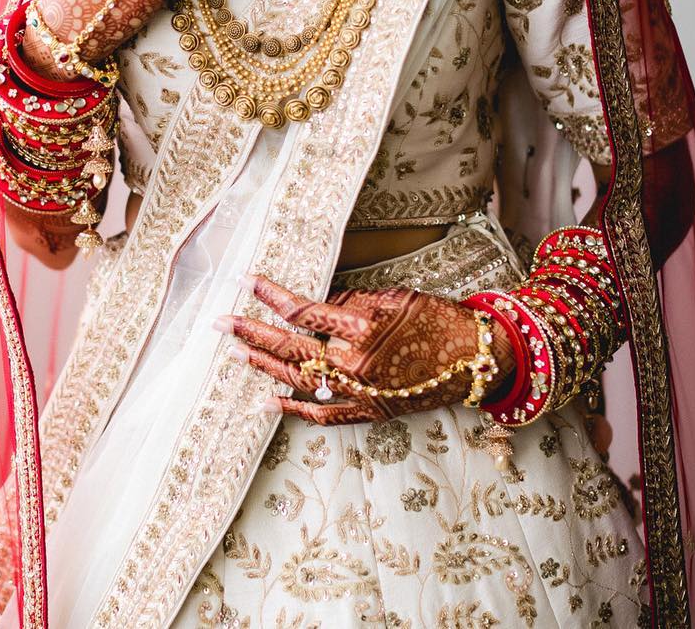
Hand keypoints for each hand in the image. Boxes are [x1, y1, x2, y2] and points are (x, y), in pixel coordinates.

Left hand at [214, 272, 515, 423]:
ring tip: (234, 352)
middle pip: (290, 348)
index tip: (246, 280)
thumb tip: (314, 305)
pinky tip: (268, 402)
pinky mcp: (369, 412)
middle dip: (250, 332)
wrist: (475, 359)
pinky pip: (322, 415)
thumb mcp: (392, 296)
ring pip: (298, 380)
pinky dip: (293, 409)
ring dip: (263, 366)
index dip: (271, 295)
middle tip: (219, 322)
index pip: (303, 310)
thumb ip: (349, 301)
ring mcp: (359, 393)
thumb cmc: (437, 318)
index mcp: (361, 330)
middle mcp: (354, 366)